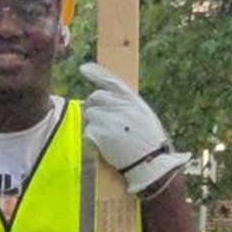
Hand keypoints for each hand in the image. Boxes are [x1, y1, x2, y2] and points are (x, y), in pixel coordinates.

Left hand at [78, 64, 188, 194]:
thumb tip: (105, 98)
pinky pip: (87, 131)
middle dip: (94, 106)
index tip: (83, 69)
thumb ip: (126, 105)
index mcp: (132, 100)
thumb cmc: (148, 142)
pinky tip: (106, 145)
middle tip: (101, 119)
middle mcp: (120, 106)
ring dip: (94, 124)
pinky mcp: (99, 133)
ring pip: (89, 114)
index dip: (96, 73)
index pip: (111, 81)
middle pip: (95, 97)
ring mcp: (108, 119)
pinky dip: (93, 138)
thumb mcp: (143, 116)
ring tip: (109, 136)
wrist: (148, 162)